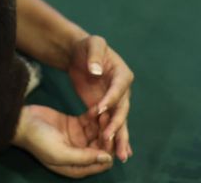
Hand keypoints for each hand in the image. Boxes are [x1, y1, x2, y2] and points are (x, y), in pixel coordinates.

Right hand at [13, 104, 113, 177]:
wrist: (23, 122)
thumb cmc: (39, 141)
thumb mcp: (61, 153)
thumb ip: (85, 157)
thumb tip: (108, 159)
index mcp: (78, 166)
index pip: (102, 162)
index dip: (109, 150)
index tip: (110, 135)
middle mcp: (81, 153)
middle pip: (102, 146)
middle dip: (108, 134)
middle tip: (109, 119)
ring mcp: (78, 138)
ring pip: (98, 132)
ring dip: (103, 123)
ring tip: (105, 111)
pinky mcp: (74, 123)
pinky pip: (90, 121)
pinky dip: (95, 116)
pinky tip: (97, 108)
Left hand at [67, 35, 133, 162]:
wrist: (78, 54)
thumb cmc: (87, 46)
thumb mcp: (92, 44)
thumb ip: (95, 56)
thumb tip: (97, 70)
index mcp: (122, 74)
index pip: (118, 89)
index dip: (110, 100)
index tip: (99, 110)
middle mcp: (122, 90)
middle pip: (122, 109)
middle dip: (116, 124)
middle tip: (109, 138)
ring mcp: (115, 101)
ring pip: (119, 121)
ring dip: (118, 137)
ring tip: (120, 156)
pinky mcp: (105, 108)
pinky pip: (109, 123)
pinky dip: (112, 137)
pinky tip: (115, 154)